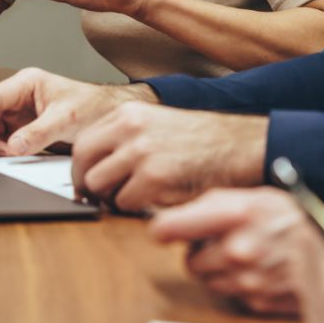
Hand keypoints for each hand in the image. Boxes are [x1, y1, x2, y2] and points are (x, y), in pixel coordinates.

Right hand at [0, 67, 157, 159]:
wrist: (110, 114)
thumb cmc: (93, 107)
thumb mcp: (67, 119)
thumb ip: (39, 133)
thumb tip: (13, 147)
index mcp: (27, 82)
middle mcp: (19, 94)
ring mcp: (19, 110)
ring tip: (4, 155)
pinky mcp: (23, 126)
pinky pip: (2, 136)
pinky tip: (8, 155)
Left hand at [72, 103, 266, 211]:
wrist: (241, 147)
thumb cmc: (206, 142)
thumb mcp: (159, 125)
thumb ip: (128, 139)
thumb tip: (98, 167)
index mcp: (130, 113)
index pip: (83, 143)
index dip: (82, 168)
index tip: (87, 181)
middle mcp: (130, 128)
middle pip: (82, 164)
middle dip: (88, 186)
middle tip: (101, 199)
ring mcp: (141, 152)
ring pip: (99, 186)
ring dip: (112, 199)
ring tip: (134, 199)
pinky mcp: (154, 177)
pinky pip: (124, 203)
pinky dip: (135, 209)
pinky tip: (154, 202)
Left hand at [151, 188, 306, 316]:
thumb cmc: (295, 217)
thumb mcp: (255, 196)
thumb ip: (214, 205)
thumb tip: (176, 217)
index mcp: (235, 215)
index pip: (170, 228)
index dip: (165, 229)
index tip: (166, 230)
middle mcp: (237, 250)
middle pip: (189, 262)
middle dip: (201, 253)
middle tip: (222, 241)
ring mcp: (246, 280)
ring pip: (209, 281)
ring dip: (219, 271)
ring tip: (244, 254)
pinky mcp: (257, 301)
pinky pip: (232, 296)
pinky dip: (240, 285)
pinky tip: (259, 269)